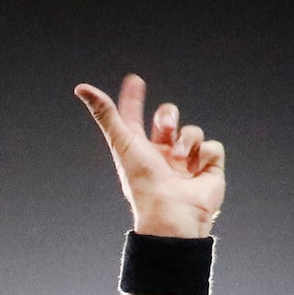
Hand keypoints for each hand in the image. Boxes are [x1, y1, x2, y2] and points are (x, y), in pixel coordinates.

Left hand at [75, 75, 225, 238]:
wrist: (172, 213)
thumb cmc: (143, 182)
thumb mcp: (123, 142)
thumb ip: (105, 114)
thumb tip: (81, 88)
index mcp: (138, 150)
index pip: (133, 118)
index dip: (133, 99)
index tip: (135, 81)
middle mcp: (161, 154)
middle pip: (168, 118)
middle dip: (168, 117)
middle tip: (166, 129)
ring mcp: (186, 162)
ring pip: (192, 131)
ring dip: (186, 141)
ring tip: (180, 161)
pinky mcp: (208, 169)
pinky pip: (212, 147)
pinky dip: (205, 155)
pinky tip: (196, 171)